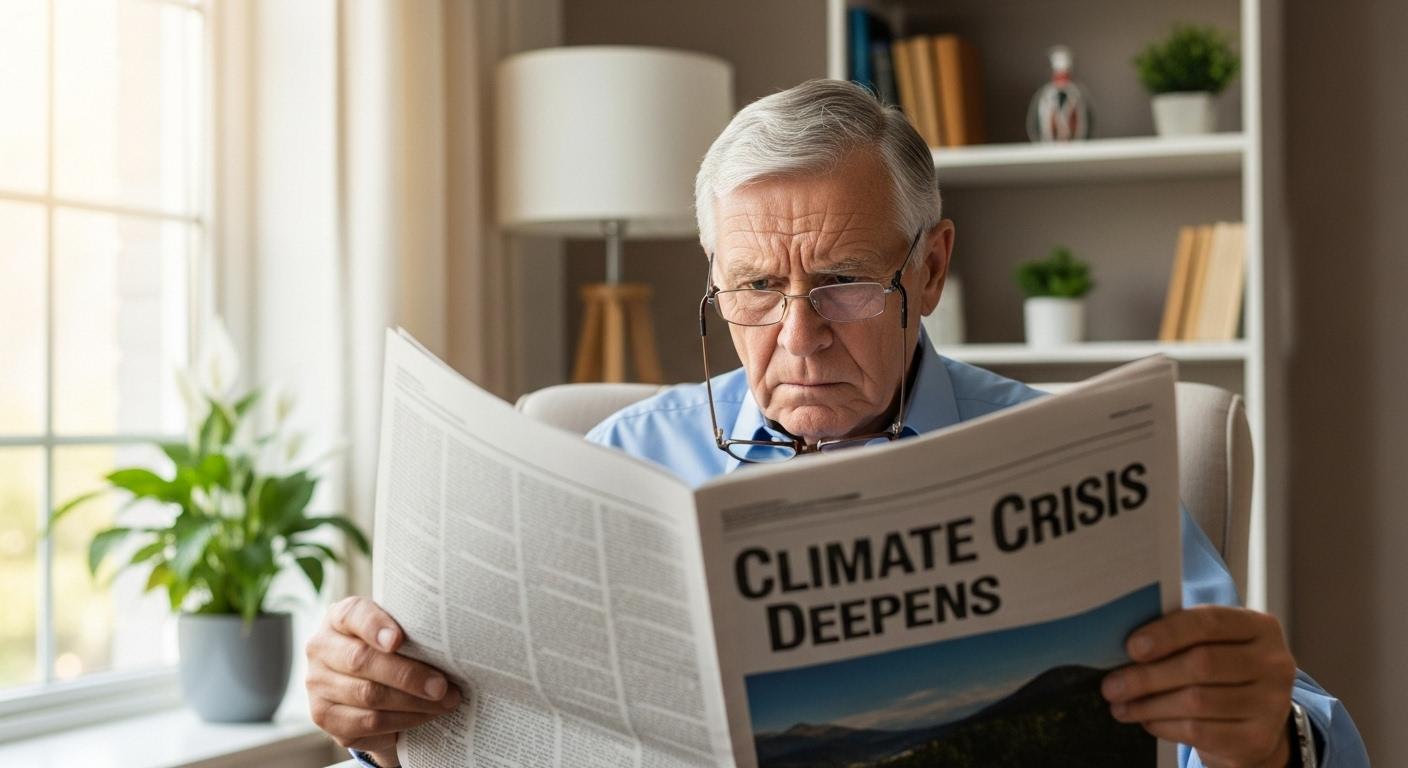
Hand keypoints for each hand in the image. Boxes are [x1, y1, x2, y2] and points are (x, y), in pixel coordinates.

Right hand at [306, 597, 461, 767]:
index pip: (353, 614)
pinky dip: (403, 720)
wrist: (365, 687)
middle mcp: (321, 647)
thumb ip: (409, 630)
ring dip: (413, 702)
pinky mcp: (324, 715)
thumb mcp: (395, 632)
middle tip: (442, 685)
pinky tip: (425, 715)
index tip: (398, 640)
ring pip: (368, 695)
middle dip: (408, 675)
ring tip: (444, 701)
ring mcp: (317, 684)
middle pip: (362, 660)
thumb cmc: (386, 651)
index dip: (375, 626)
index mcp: (339, 617)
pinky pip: (368, 721)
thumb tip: (450, 641)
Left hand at [1101, 605, 1297, 767]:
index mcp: (1260, 627)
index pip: (1210, 621)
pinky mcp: (1257, 739)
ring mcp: (1271, 704)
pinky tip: (1146, 720)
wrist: (1257, 723)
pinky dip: (1163, 725)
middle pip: (1201, 664)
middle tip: (1112, 684)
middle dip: (1147, 675)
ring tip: (1120, 704)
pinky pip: (1198, 731)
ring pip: (1195, 701)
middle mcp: (1273, 663)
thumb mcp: (1215, 644)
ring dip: (1148, 704)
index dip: (1167, 632)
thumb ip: (1182, 635)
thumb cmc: (1223, 673)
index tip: (1132, 646)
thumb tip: (1127, 643)